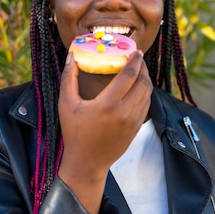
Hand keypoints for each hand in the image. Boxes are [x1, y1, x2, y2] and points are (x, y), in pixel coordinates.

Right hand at [56, 50, 151, 213]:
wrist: (87, 163)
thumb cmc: (74, 133)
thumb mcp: (67, 104)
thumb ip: (69, 78)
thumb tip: (72, 55)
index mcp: (109, 104)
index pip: (129, 75)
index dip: (135, 60)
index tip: (137, 50)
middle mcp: (125, 111)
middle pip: (143, 82)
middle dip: (143, 67)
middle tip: (139, 57)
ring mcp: (134, 121)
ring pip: (148, 93)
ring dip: (146, 79)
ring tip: (140, 70)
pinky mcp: (137, 127)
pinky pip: (146, 104)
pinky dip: (145, 92)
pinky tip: (139, 87)